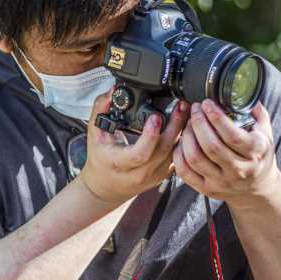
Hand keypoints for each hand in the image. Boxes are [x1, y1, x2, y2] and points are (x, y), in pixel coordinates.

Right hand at [79, 89, 189, 204]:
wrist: (105, 187)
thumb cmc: (100, 159)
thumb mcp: (94, 134)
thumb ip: (100, 110)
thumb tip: (112, 92)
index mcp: (119, 163)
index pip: (140, 153)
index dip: (150, 136)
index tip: (156, 117)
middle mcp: (138, 173)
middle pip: (163, 150)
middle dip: (175, 126)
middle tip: (181, 106)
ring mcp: (153, 176)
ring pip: (174, 153)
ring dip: (182, 131)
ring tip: (186, 111)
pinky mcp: (162, 175)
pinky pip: (177, 157)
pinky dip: (183, 141)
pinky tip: (186, 126)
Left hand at [172, 99, 280, 209]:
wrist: (257, 187)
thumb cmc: (259, 155)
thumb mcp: (266, 132)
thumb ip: (256, 112)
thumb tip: (244, 89)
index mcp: (255, 152)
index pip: (232, 136)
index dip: (216, 117)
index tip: (207, 103)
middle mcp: (239, 170)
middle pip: (211, 146)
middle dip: (198, 122)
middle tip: (195, 109)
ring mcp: (222, 181)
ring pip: (195, 158)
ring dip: (187, 136)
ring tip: (188, 123)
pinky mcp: (207, 189)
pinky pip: (185, 172)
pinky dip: (178, 154)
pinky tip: (181, 142)